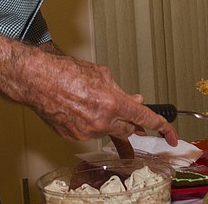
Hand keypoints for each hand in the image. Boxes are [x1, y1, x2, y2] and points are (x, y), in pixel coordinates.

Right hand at [0, 25, 177, 145]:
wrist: (35, 80)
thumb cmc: (65, 70)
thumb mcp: (100, 74)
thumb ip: (120, 90)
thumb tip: (134, 99)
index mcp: (111, 102)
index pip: (145, 118)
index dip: (162, 128)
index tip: (172, 135)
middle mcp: (101, 121)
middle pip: (128, 128)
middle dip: (132, 122)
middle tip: (130, 114)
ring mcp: (86, 132)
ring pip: (108, 130)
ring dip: (109, 120)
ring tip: (93, 103)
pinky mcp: (73, 137)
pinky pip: (90, 133)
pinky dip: (91, 123)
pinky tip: (78, 108)